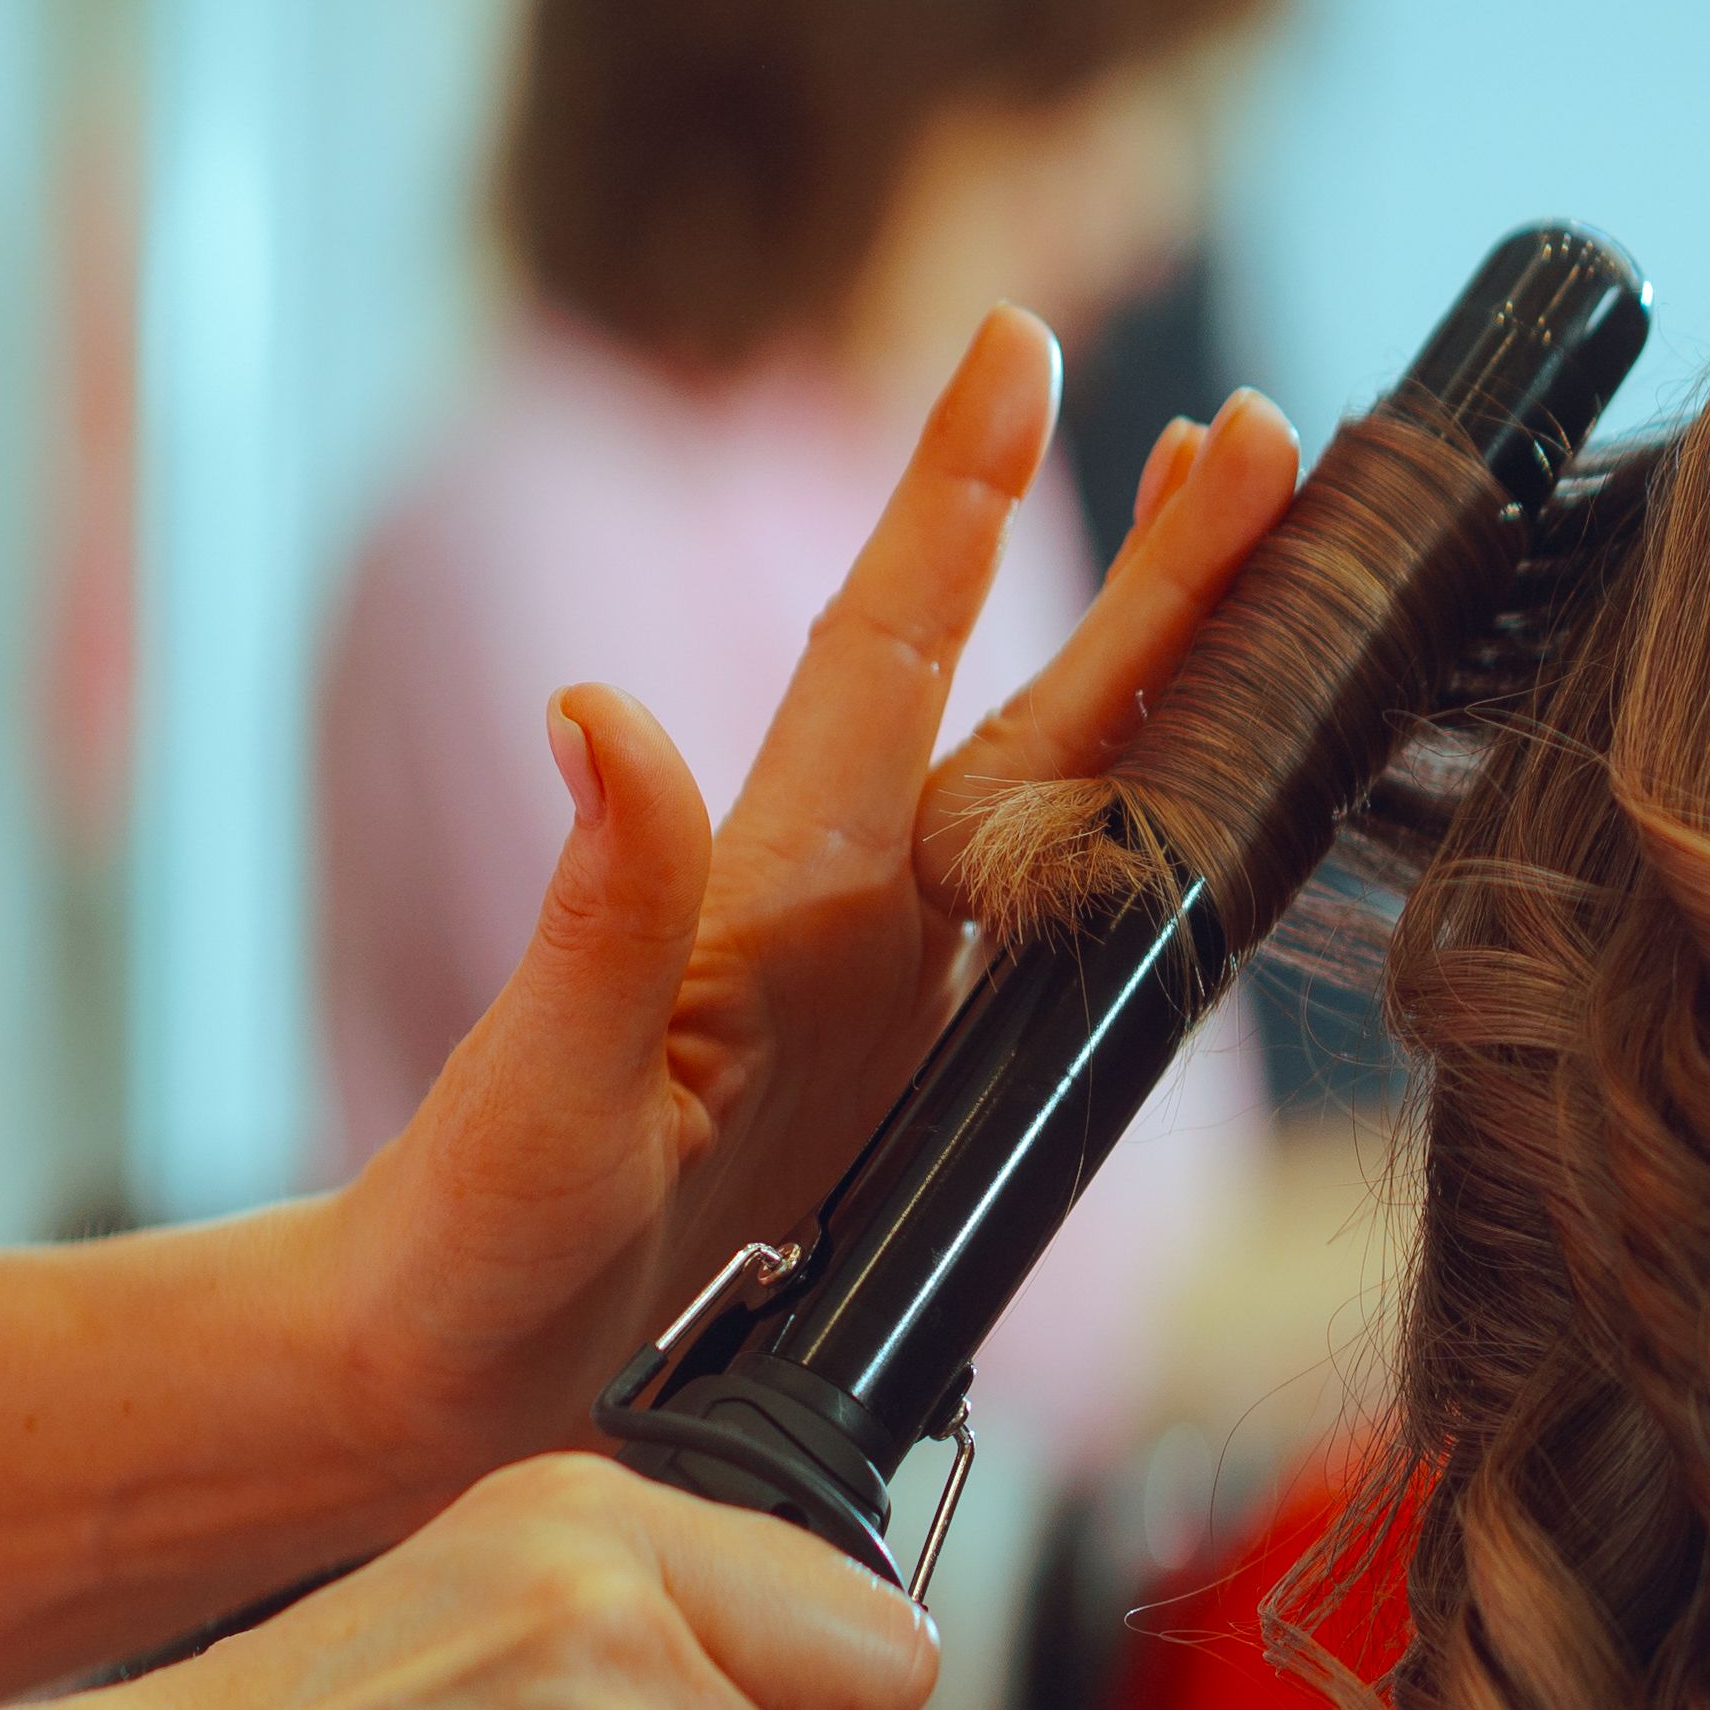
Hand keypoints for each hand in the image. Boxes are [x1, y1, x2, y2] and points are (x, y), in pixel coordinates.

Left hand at [328, 316, 1304, 1479]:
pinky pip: (1059, 935)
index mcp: (778, 890)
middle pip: (1031, 704)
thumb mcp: (542, 1077)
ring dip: (1162, 675)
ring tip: (1253, 553)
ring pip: (1062, 797)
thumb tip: (591, 712)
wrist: (452, 1364)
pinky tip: (1195, 796)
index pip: (883, 651)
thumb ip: (599, 908)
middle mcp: (848, 918)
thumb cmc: (475, 1231)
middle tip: (1256, 433)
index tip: (1017, 346)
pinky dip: (1142, 842)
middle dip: (1154, 571)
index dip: (950, 497)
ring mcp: (889, 998)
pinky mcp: (915, 1087)